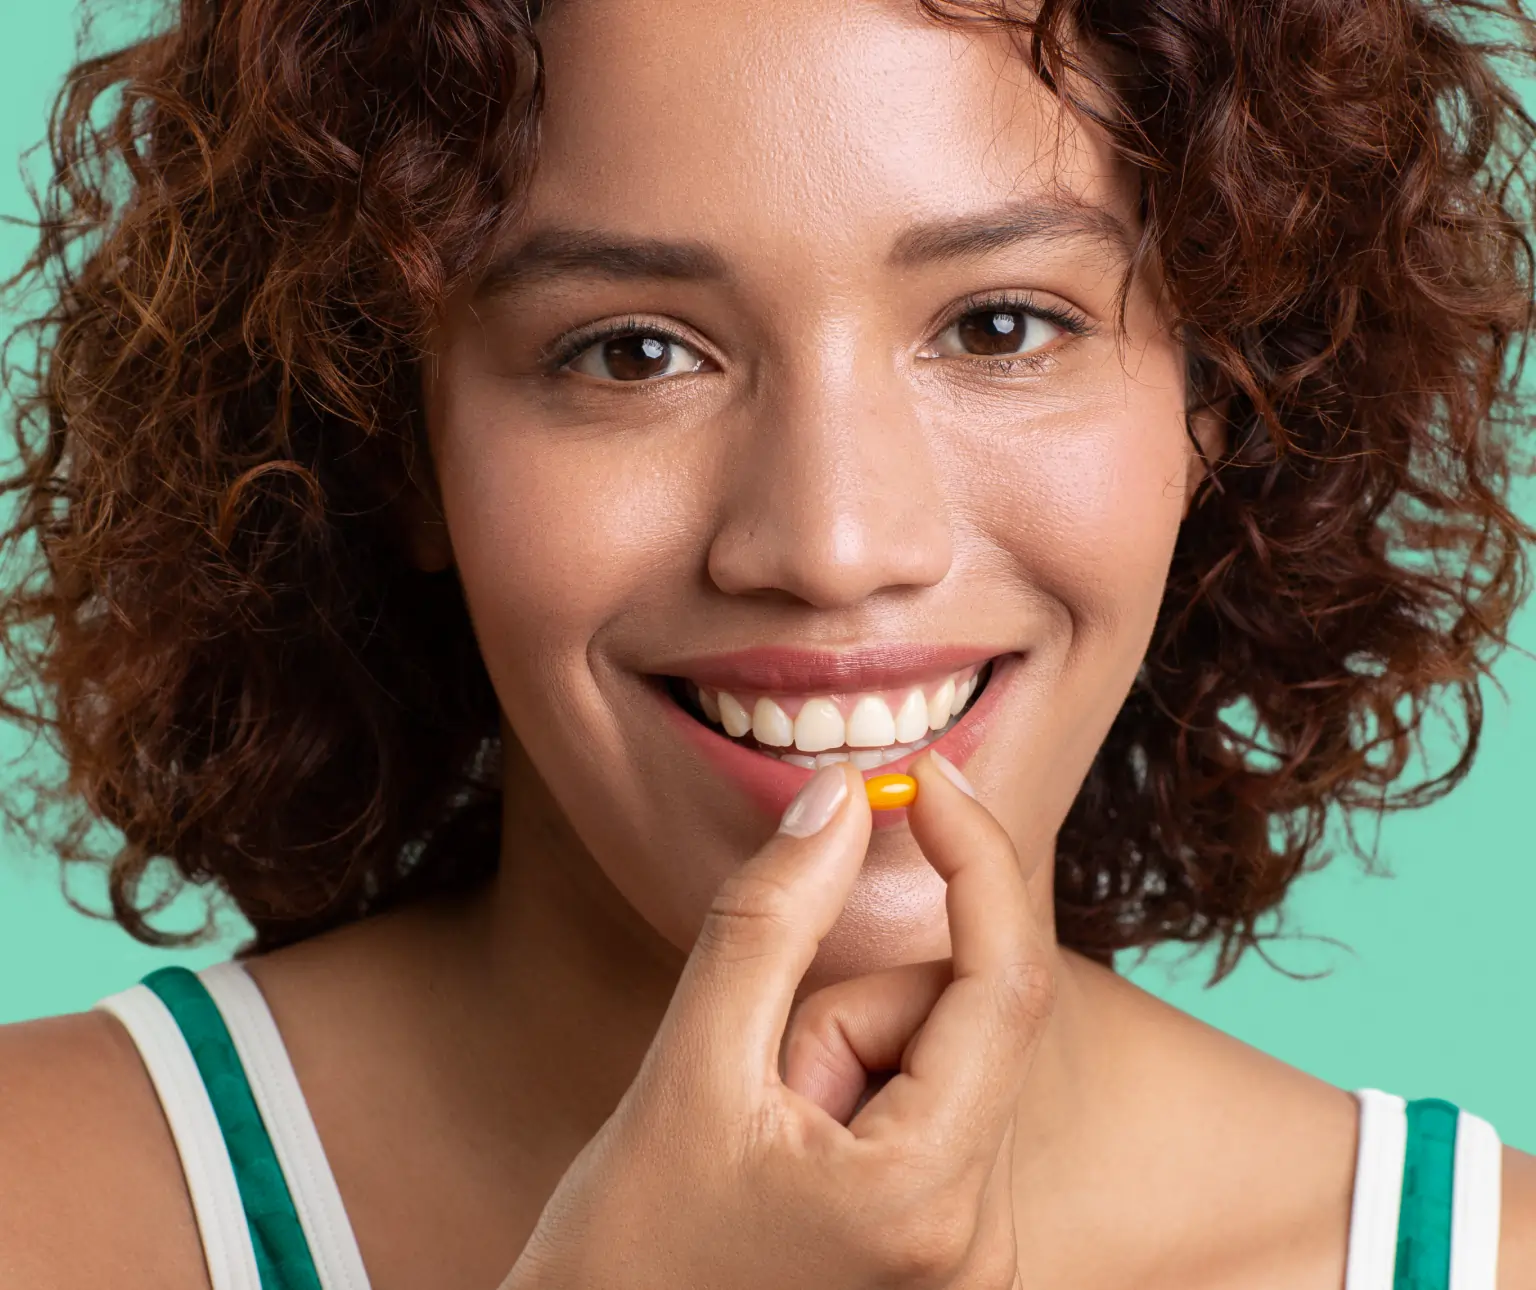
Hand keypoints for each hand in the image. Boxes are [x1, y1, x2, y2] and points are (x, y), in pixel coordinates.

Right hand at [500, 753, 1054, 1289]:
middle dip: (853, 1005)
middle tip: (758, 1081)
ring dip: (845, 1056)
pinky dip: (860, 1092)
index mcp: (927, 1200)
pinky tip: (790, 1161)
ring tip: (760, 1140)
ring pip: (938, 1059)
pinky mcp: (947, 1254)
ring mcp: (969, 1258)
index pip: (1005, 978)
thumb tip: (843, 797)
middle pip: (958, 1020)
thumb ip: (768, 920)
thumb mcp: (685, 1072)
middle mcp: (979, 1244)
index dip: (974, 854)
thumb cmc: (621, 1261)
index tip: (922, 777)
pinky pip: (929, 1104)